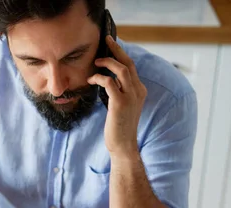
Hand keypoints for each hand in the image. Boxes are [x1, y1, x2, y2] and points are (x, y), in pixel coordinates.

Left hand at [87, 35, 146, 156]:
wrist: (123, 146)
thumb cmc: (119, 127)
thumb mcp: (122, 107)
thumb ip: (119, 93)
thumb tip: (107, 80)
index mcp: (140, 91)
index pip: (131, 67)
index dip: (121, 54)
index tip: (112, 45)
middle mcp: (138, 91)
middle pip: (128, 63)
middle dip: (117, 49)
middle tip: (106, 39)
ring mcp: (130, 97)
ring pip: (121, 69)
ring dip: (107, 62)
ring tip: (96, 62)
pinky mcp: (120, 103)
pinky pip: (109, 82)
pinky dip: (99, 77)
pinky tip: (91, 79)